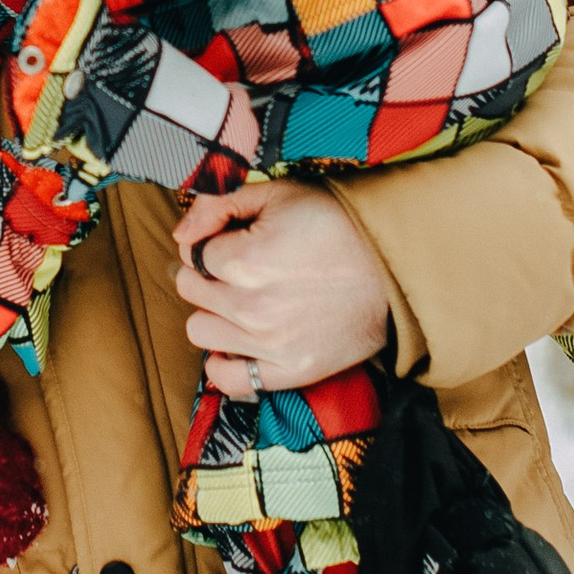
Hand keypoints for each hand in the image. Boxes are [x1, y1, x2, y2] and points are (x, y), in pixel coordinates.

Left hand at [172, 185, 394, 393]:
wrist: (393, 268)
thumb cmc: (336, 225)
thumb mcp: (279, 195)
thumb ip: (219, 205)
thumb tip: (180, 232)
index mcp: (244, 260)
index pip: (192, 253)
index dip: (209, 241)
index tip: (232, 240)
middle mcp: (251, 307)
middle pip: (190, 290)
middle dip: (207, 274)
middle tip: (238, 267)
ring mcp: (269, 345)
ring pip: (200, 331)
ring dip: (214, 313)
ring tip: (242, 299)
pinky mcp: (290, 372)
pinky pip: (228, 378)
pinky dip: (224, 361)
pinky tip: (238, 341)